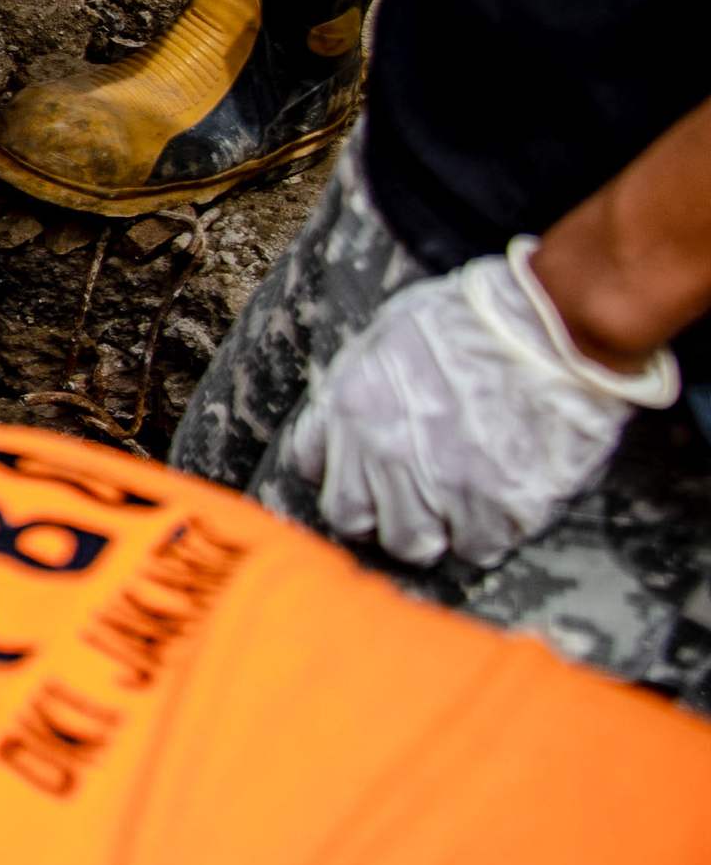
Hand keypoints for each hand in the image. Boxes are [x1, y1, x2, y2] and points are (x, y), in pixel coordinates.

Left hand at [284, 238, 682, 566]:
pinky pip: (479, 548)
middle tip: (407, 501)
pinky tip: (500, 507)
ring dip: (432, 531)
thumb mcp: (388, 331)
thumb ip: (358, 379)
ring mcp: (442, 485)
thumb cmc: (475, 316)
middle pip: (351, 518)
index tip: (361, 471)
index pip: (309, 464)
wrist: (555, 327)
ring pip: (413, 544)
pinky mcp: (500, 508)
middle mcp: (385, 453)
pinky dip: (488, 535)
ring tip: (456, 509)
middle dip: (375, 513)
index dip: (338, 470)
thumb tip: (347, 412)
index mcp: (351, 406)